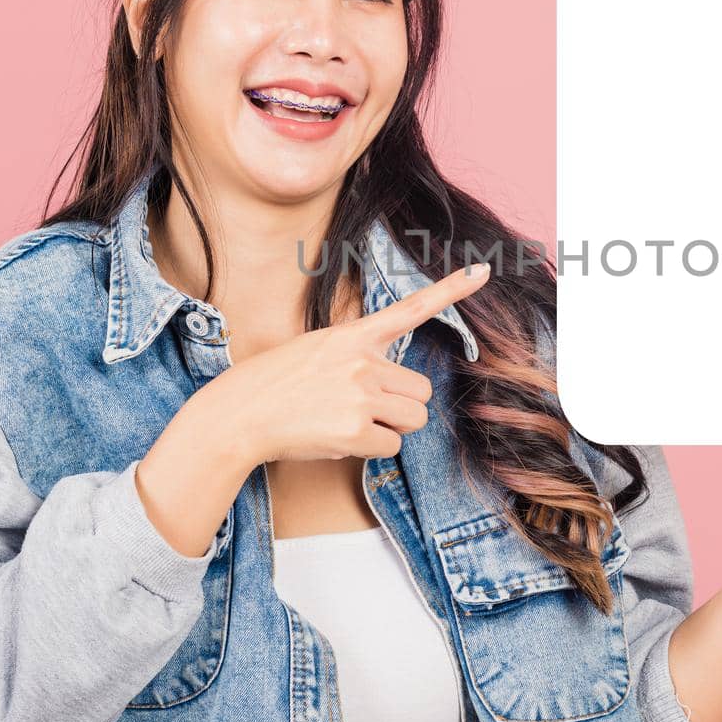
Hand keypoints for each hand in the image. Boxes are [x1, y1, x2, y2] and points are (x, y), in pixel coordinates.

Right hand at [186, 262, 491, 465]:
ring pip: (412, 419)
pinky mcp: (356, 430)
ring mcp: (361, 394)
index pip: (411, 308)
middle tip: (359, 408)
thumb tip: (395, 387)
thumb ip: (358, 357)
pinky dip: (370, 449)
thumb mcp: (317, 351)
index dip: (451, 290)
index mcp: (353, 336)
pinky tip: (338, 438)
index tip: (483, 272)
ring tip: (347, 422)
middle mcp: (363, 360)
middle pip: (421, 391)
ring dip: (389, 428)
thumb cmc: (277, 385)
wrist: (238, 415)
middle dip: (399, 406)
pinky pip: (391, 446)